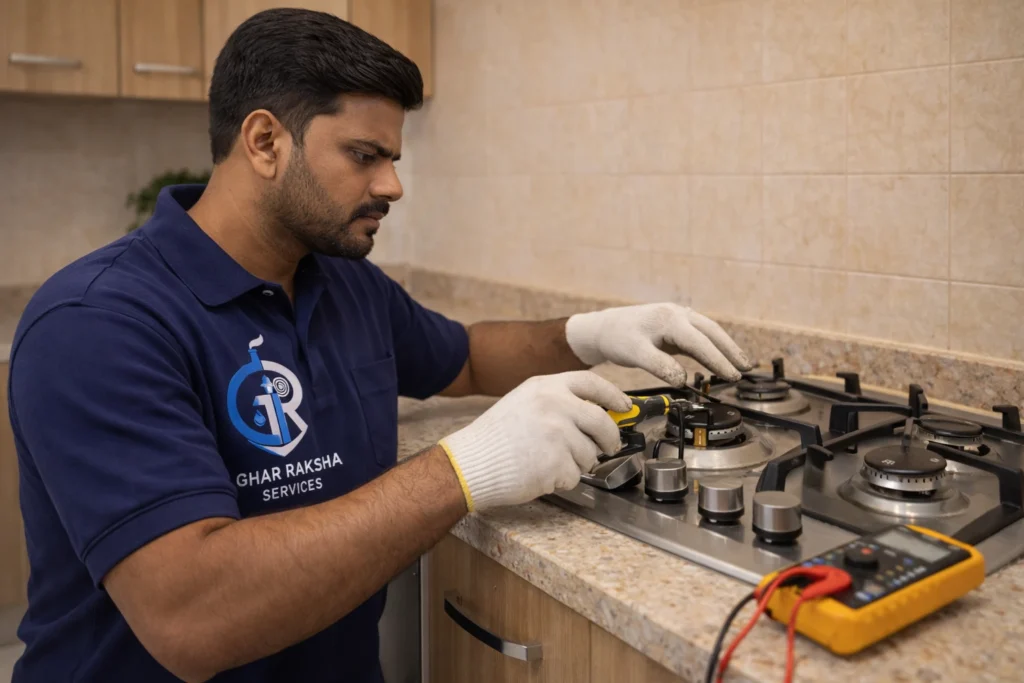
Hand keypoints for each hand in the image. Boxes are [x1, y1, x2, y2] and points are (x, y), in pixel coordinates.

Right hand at [438, 371, 630, 510]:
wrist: (469, 463)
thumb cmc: (496, 437)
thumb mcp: (525, 401)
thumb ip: (559, 402)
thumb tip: (598, 415)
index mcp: (547, 386)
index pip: (592, 384)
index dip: (613, 395)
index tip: (624, 407)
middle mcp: (556, 405)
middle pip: (602, 422)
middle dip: (609, 439)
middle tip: (606, 448)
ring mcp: (558, 434)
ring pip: (590, 454)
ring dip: (577, 463)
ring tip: (546, 461)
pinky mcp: (557, 462)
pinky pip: (576, 475)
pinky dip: (563, 480)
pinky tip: (540, 473)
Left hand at [564, 303, 753, 385]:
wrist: (605, 329)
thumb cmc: (617, 339)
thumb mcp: (634, 354)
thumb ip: (659, 366)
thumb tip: (682, 380)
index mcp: (668, 319)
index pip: (699, 341)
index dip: (717, 359)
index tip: (731, 376)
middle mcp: (676, 314)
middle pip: (710, 332)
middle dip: (730, 351)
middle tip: (746, 370)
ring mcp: (678, 317)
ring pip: (709, 331)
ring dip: (726, 347)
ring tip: (742, 365)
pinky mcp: (676, 325)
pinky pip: (700, 335)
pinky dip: (714, 346)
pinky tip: (722, 358)